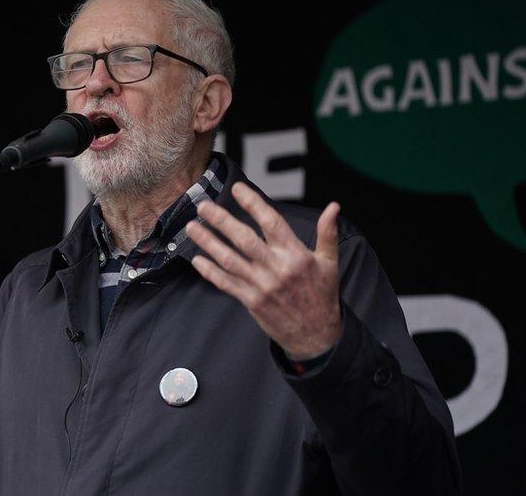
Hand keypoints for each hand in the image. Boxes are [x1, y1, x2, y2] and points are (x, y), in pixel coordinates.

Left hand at [185, 182, 341, 359]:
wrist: (316, 336)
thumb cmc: (322, 296)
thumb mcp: (330, 263)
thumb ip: (328, 233)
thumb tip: (334, 207)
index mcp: (296, 255)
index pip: (271, 222)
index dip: (253, 204)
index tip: (237, 189)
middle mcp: (276, 268)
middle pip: (244, 239)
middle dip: (221, 221)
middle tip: (203, 206)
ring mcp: (261, 286)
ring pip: (230, 260)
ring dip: (208, 243)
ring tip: (192, 228)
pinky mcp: (251, 301)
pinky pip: (226, 284)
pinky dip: (210, 272)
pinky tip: (196, 259)